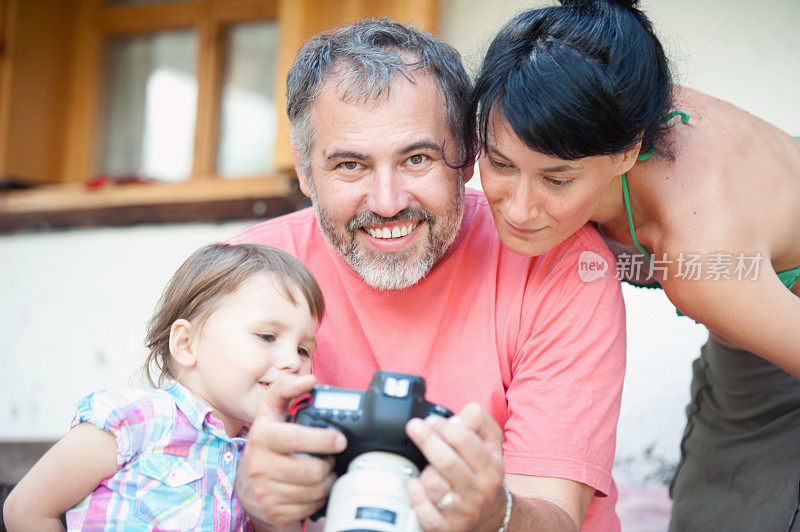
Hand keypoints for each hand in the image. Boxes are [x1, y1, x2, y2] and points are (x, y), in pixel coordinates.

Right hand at [235, 374, 346, 528]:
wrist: (245, 485)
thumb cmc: (265, 443)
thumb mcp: (268, 412)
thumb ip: (286, 389)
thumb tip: (309, 379)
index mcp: (261, 437)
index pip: (294, 438)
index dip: (322, 439)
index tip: (339, 439)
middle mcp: (260, 466)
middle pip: (312, 471)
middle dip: (330, 463)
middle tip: (333, 456)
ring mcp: (266, 492)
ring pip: (315, 491)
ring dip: (328, 480)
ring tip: (326, 470)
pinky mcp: (275, 512)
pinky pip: (310, 507)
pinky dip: (320, 497)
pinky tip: (315, 487)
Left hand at [405, 403, 505, 530]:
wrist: (492, 514)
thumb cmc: (485, 472)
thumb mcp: (491, 442)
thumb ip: (477, 420)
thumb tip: (454, 419)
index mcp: (490, 466)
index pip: (465, 441)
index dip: (443, 426)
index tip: (430, 420)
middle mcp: (479, 490)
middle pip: (447, 462)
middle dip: (427, 440)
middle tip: (414, 427)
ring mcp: (463, 511)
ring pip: (434, 485)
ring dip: (424, 471)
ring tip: (425, 466)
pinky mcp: (448, 528)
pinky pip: (427, 514)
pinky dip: (416, 497)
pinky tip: (414, 485)